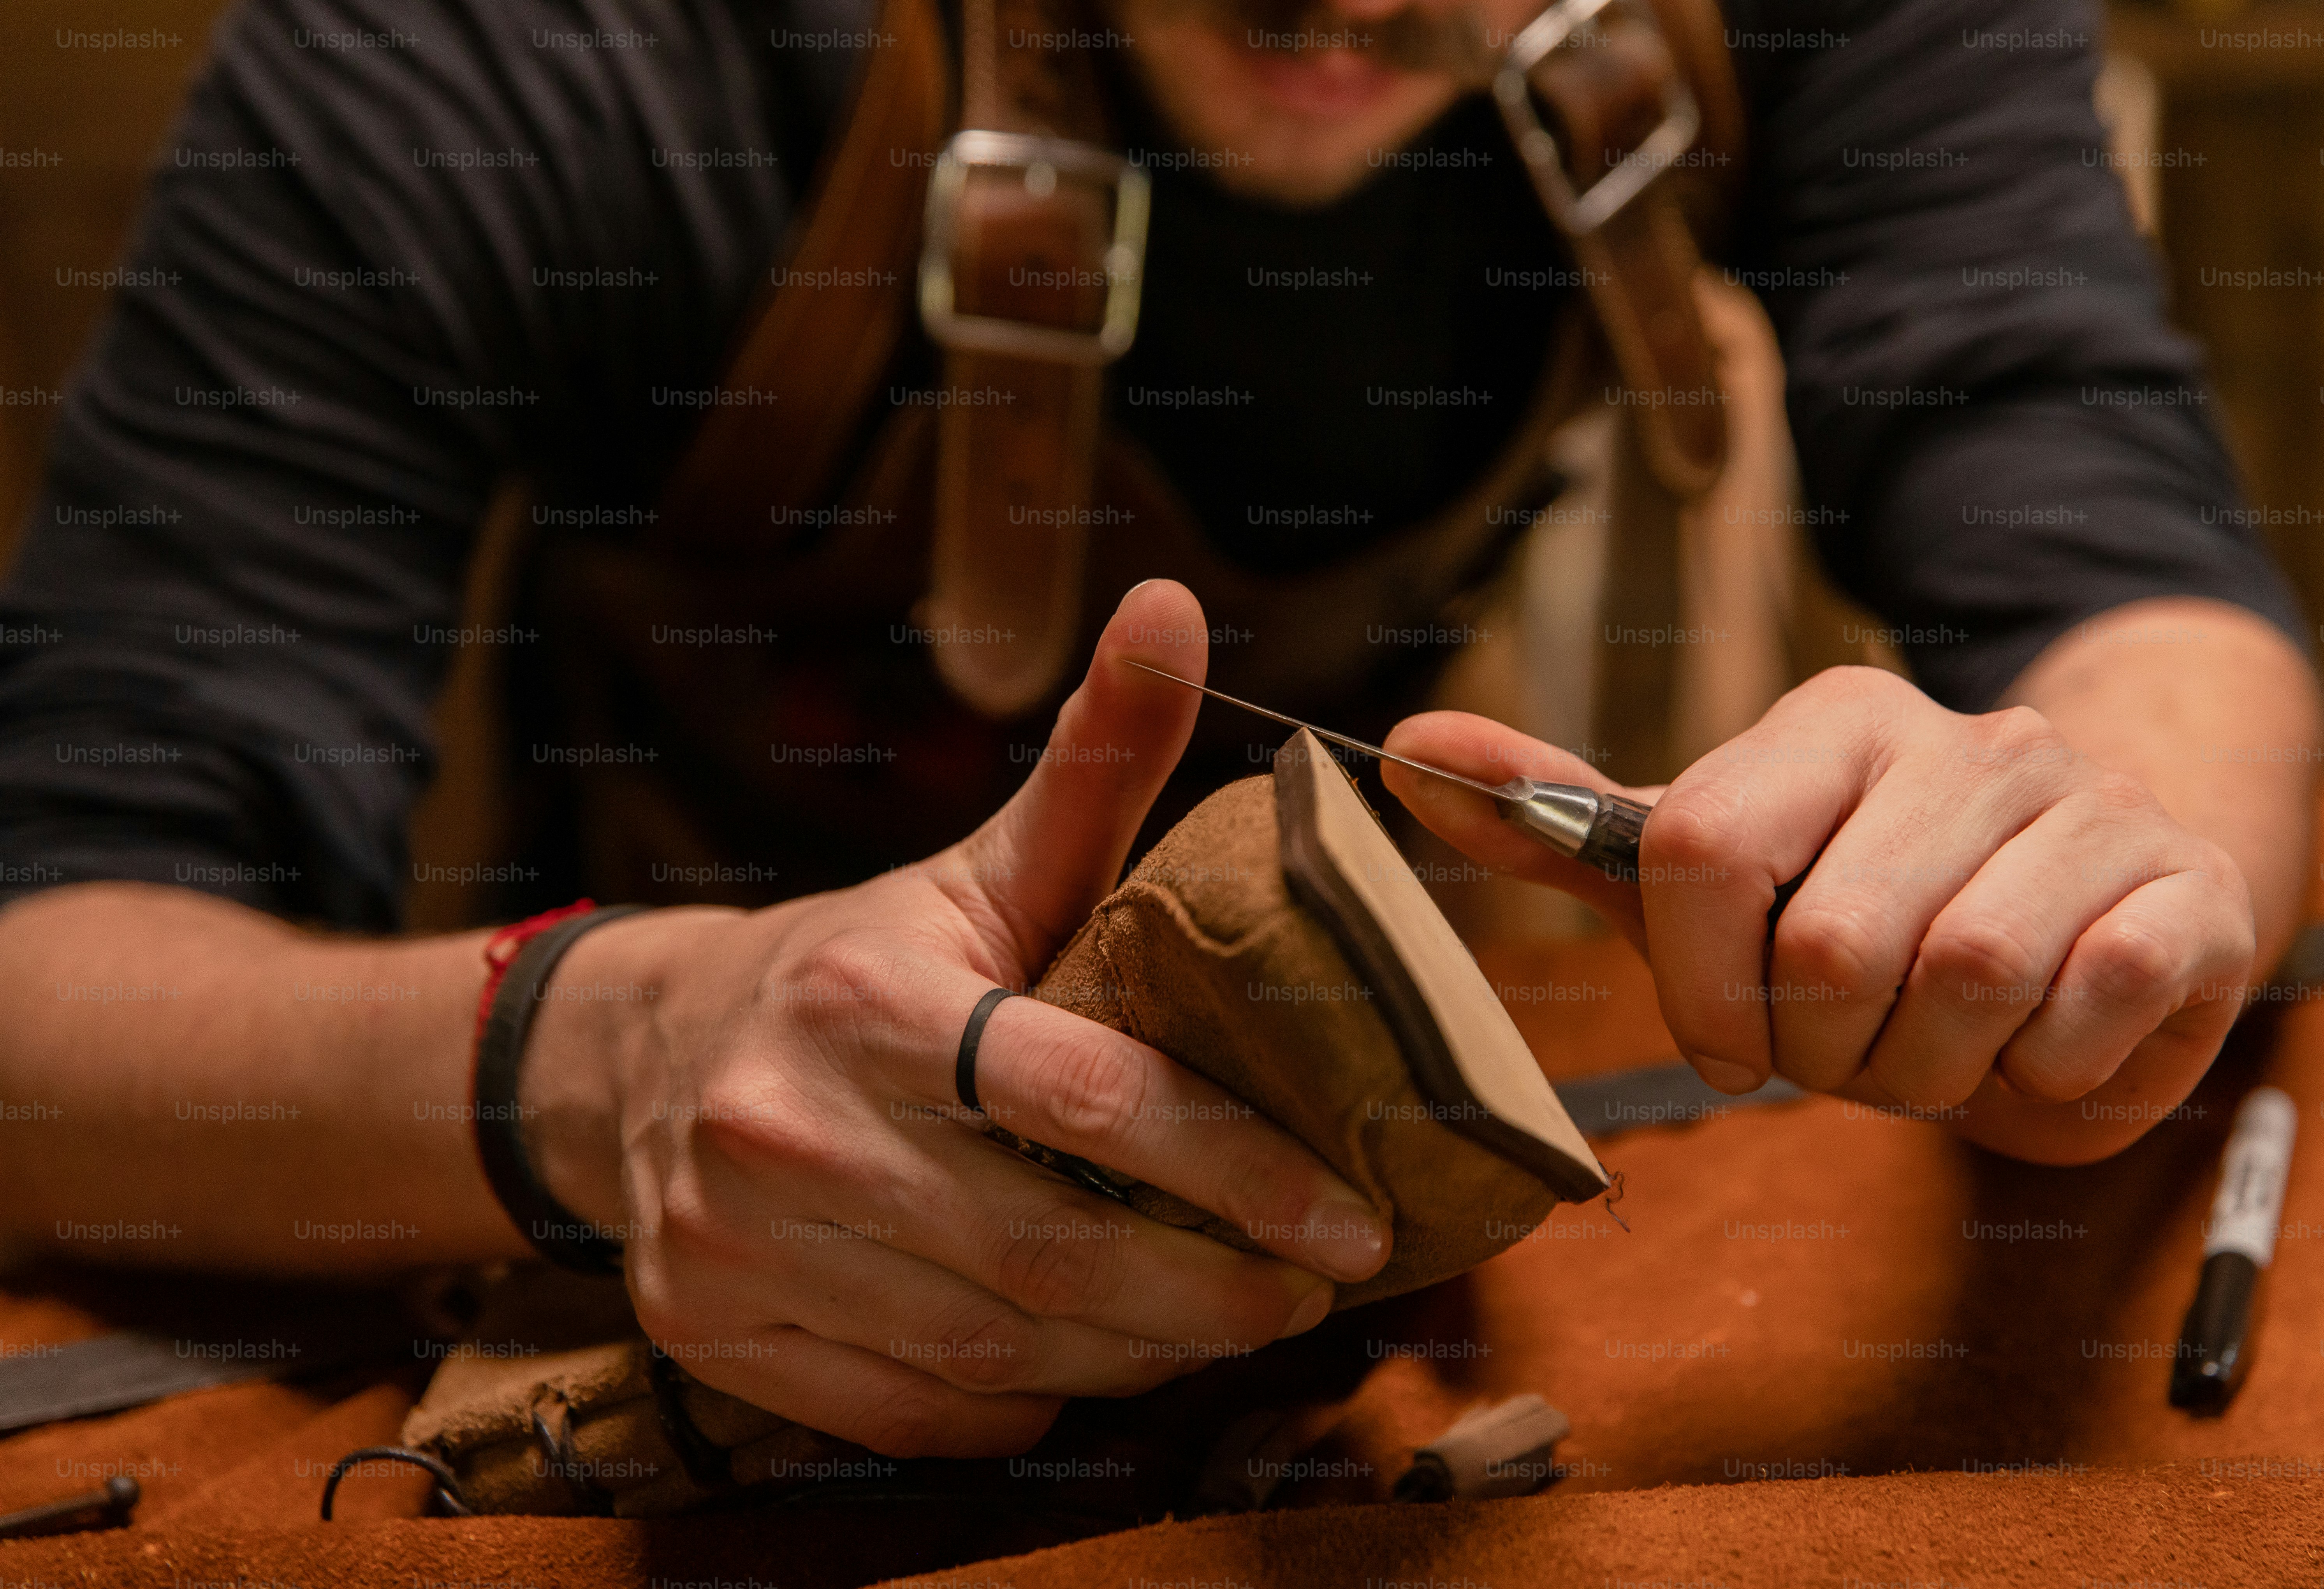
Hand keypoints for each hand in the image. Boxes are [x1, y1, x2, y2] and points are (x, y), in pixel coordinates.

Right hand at [518, 580, 1387, 1456]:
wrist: (648, 1056)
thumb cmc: (865, 966)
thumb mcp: (982, 868)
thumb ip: (1096, 762)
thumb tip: (1175, 610)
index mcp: (868, 996)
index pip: (1091, 1101)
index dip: (1240, 1172)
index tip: (1347, 1221)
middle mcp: (784, 1122)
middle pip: (1049, 1255)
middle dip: (1208, 1292)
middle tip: (1303, 1291)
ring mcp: (733, 1241)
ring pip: (991, 1352)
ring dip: (1132, 1356)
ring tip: (1216, 1323)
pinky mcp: (712, 1333)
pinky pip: (911, 1413)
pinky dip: (1018, 1406)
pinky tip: (1081, 1365)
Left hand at [1382, 666, 2256, 1163]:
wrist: (2079, 928)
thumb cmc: (1867, 913)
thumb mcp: (1704, 869)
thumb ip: (1561, 823)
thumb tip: (1402, 756)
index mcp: (1832, 721)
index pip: (1701, 849)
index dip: (1697, 982)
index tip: (1728, 1035)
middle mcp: (1963, 738)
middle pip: (1830, 943)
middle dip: (1823, 1045)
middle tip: (1848, 1044)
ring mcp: (2083, 805)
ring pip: (1959, 981)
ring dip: (1927, 1066)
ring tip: (1934, 1045)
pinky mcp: (2180, 894)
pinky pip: (2082, 1012)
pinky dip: (2040, 1070)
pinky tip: (2034, 1043)